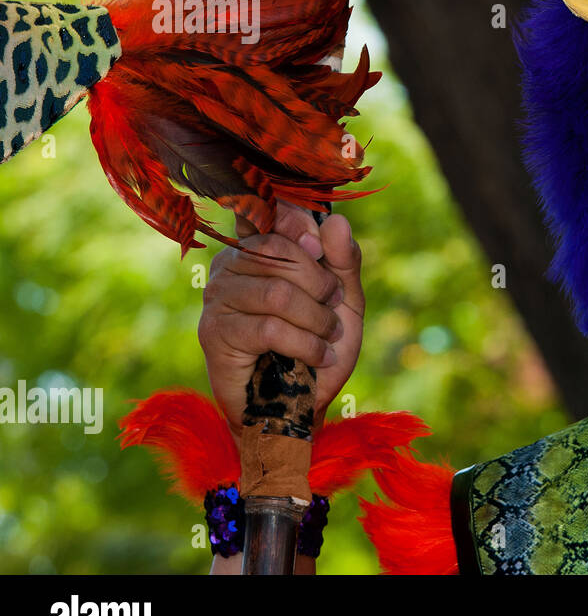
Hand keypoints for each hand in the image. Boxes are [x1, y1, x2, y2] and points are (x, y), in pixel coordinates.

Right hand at [198, 203, 364, 438]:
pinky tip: (317, 357)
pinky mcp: (214, 333)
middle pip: (280, 249)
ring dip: (317, 319)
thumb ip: (343, 261)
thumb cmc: (320, 347)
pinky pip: (269, 327)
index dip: (300, 223)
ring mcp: (218, 296)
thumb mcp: (345, 301)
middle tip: (333, 310)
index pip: (271, 211)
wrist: (302, 404)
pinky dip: (306, 344)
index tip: (322, 250)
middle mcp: (231, 262)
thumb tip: (337, 221)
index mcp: (261, 245)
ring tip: (328, 338)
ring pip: (277, 291)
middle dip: (321, 284)